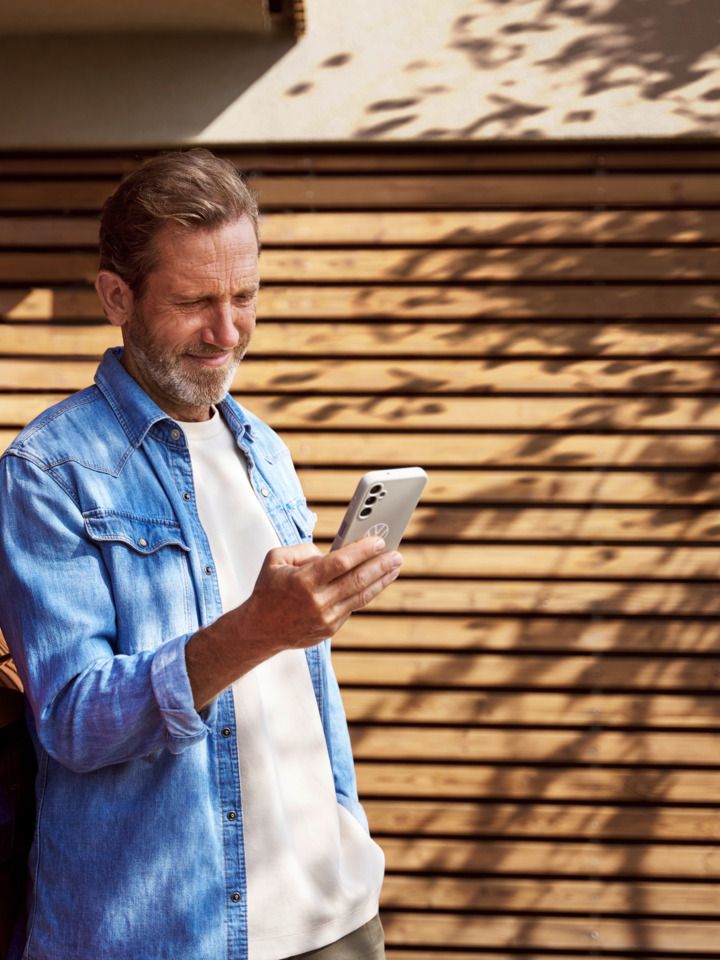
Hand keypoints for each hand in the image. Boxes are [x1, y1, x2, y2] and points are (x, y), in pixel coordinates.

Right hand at [243, 536, 402, 655]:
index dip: (362, 550)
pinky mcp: (330, 629)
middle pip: (357, 580)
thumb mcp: (276, 559)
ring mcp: (325, 618)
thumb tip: (332, 553)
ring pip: (361, 596)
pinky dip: (366, 593)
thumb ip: (304, 551)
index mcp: (303, 581)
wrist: (260, 629)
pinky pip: (353, 607)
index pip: (340, 563)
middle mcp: (317, 601)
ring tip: (394, 567)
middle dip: (380, 565)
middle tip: (396, 554)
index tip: (379, 540)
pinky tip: (377, 582)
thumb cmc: (268, 590)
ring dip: (381, 580)